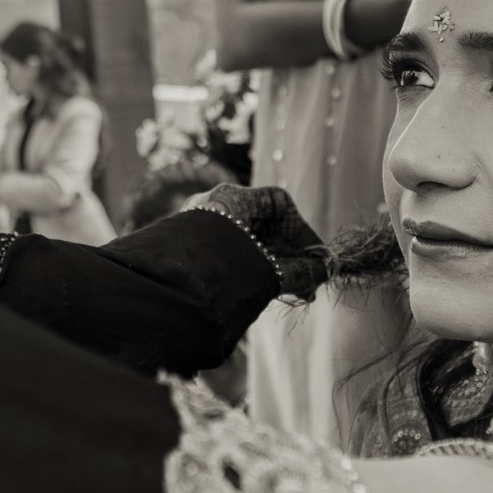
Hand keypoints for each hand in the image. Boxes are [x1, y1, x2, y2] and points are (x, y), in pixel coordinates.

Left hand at [184, 183, 325, 298]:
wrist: (166, 294)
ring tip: (295, 291)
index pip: (278, 202)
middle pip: (264, 224)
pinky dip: (253, 268)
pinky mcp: (193, 249)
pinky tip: (268, 289)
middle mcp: (213, 206)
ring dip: (276, 264)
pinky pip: (231, 252)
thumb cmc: (218, 274)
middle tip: (309, 282)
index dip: (301, 229)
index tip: (316, 256)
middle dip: (291, 254)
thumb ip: (298, 270)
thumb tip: (327, 270)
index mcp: (230, 198)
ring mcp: (200, 227)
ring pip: (248, 241)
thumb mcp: (266, 271)